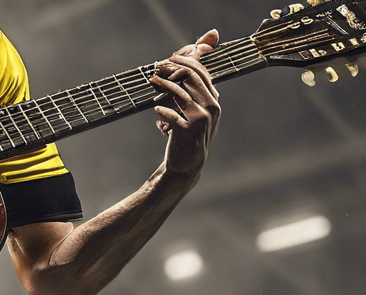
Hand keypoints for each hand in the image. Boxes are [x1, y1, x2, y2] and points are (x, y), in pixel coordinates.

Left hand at [151, 29, 221, 174]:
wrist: (187, 164)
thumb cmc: (187, 135)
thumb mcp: (195, 113)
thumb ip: (191, 94)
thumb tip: (178, 70)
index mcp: (213, 101)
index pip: (201, 72)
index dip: (184, 61)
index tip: (169, 58)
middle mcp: (211, 108)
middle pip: (191, 76)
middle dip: (172, 68)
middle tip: (157, 68)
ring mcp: (200, 118)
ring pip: (179, 91)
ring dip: (163, 84)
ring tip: (152, 80)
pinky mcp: (187, 130)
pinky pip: (171, 112)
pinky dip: (161, 110)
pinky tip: (157, 111)